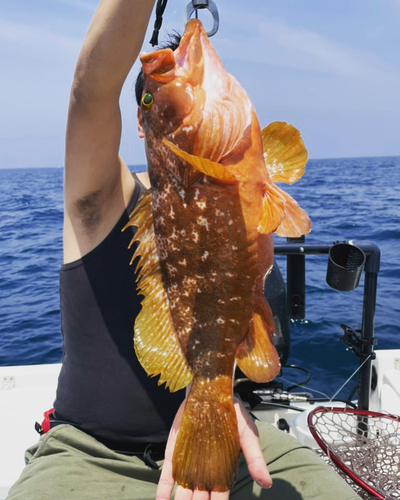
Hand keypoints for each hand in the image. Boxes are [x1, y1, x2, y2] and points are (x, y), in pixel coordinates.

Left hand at [156, 398, 271, 499]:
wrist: (212, 392)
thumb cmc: (232, 413)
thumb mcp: (248, 435)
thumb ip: (255, 459)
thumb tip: (267, 483)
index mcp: (223, 470)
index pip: (219, 496)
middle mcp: (204, 470)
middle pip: (198, 497)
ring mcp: (188, 461)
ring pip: (182, 490)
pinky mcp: (175, 451)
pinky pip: (168, 473)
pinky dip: (163, 489)